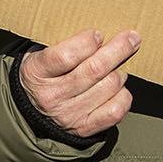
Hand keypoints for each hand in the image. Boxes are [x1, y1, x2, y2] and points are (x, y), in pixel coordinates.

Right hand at [19, 28, 141, 137]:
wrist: (30, 111)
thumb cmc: (42, 74)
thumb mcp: (39, 54)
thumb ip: (61, 43)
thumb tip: (99, 32)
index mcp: (36, 73)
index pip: (65, 56)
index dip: (86, 43)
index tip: (97, 34)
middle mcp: (52, 96)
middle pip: (94, 70)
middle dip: (118, 50)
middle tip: (132, 37)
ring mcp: (68, 115)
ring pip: (109, 87)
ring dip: (118, 73)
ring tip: (114, 68)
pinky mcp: (84, 128)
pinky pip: (115, 110)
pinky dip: (123, 95)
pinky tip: (117, 88)